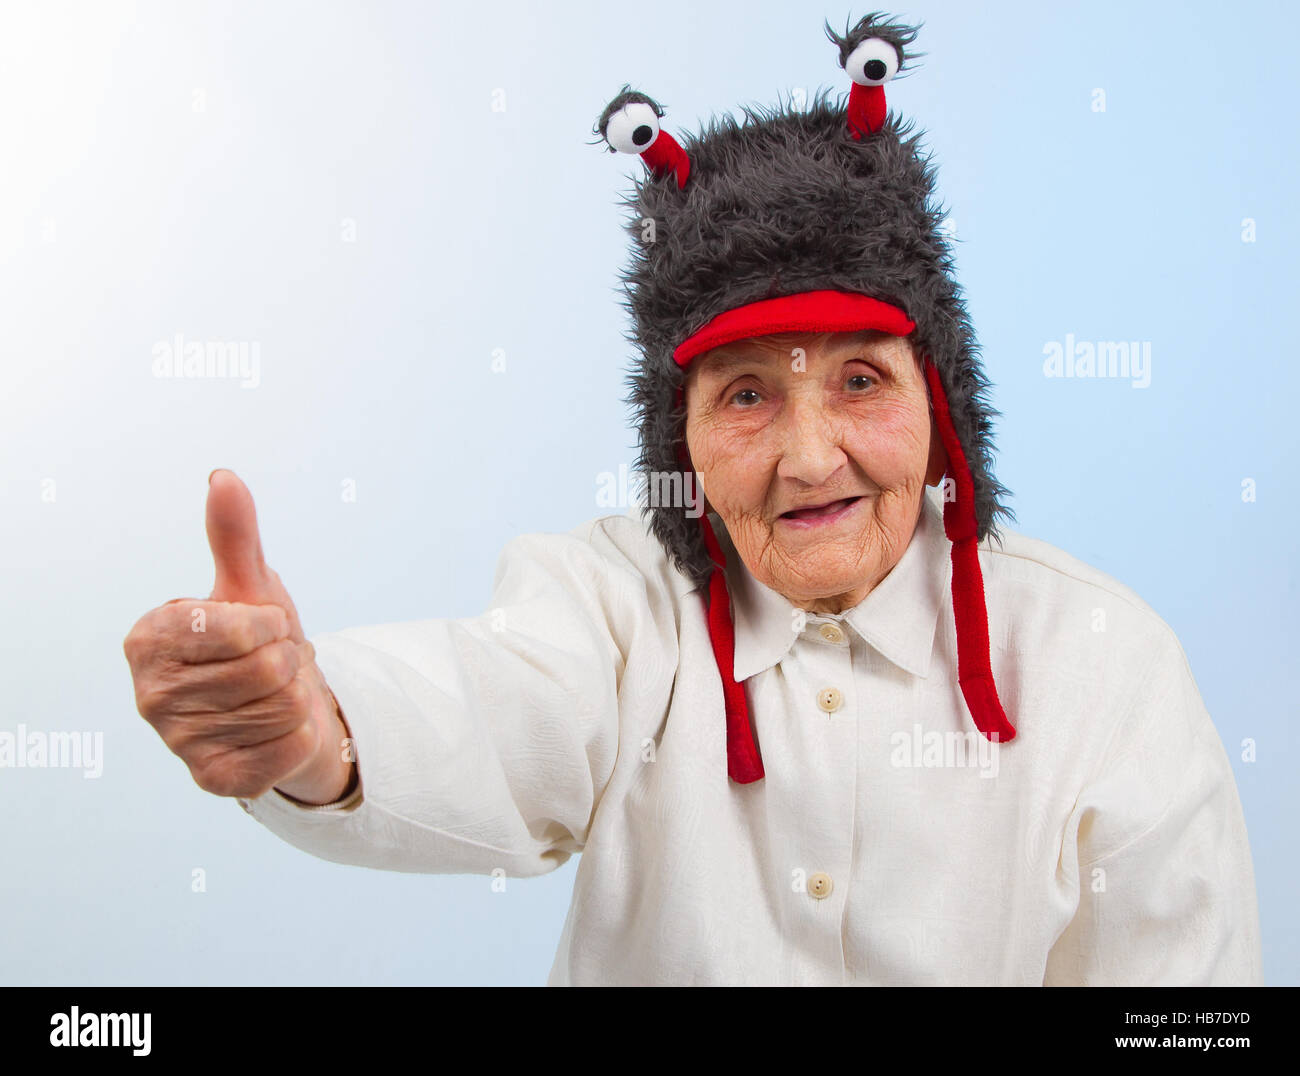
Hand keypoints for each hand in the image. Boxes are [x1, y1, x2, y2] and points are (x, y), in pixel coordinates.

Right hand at [123, 469, 354, 802]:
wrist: (281, 707)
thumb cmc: (258, 640)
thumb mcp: (250, 586)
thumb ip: (235, 534)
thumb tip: (223, 477)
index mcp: (149, 638)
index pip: (242, 626)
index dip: (271, 623)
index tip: (262, 627)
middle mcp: (149, 694)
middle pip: (270, 668)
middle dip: (290, 660)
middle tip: (273, 665)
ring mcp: (179, 743)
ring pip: (286, 706)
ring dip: (297, 696)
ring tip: (274, 695)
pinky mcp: (214, 781)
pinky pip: (292, 747)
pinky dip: (302, 734)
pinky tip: (279, 730)